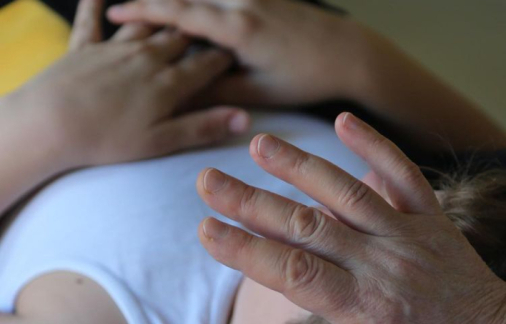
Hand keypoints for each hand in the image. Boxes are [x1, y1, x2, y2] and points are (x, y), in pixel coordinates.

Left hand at [11, 0, 249, 170]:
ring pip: (145, 24)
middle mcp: (145, 58)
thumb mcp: (163, 141)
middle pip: (179, 37)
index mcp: (168, 83)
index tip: (237, 52)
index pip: (206, 63)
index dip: (224, 56)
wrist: (49, 124)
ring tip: (171, 9)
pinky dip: (94, 6)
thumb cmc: (108, 139)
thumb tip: (246, 119)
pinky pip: (90, 21)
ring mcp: (113, 49)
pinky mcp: (83, 49)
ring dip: (160, 15)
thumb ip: (205, 126)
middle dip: (197, 32)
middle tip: (209, 28)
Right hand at [107, 0, 377, 106]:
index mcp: (238, 27)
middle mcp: (244, 1)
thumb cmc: (307, 77)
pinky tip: (197, 18)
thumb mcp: (260, 93)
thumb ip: (218, 90)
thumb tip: (183, 91)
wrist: (349, 54)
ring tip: (159, 20)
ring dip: (181, 3)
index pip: (178, 11)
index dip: (142, 11)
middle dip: (156, 3)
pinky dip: (204, 2)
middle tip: (128, 19)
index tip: (116, 14)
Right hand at [196, 112, 505, 323]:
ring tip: (258, 143)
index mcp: (368, 309)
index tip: (206, 230)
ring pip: (346, 192)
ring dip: (300, 166)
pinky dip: (375, 146)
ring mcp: (409, 236)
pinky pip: (403, 176)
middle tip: (207, 181)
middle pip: (307, 225)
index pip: (294, 272)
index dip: (246, 250)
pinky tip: (345, 121)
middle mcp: (384, 264)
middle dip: (251, 202)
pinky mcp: (432, 222)